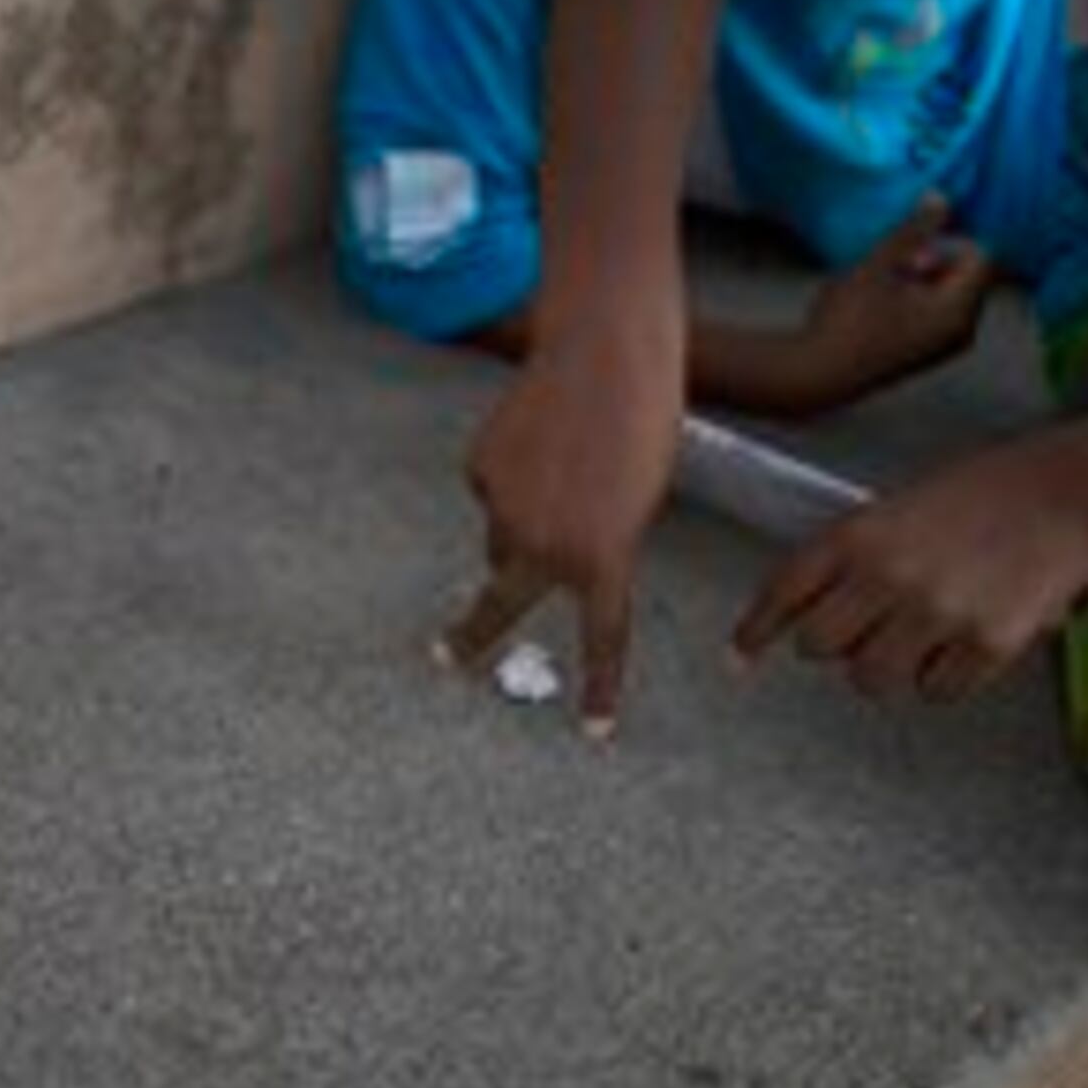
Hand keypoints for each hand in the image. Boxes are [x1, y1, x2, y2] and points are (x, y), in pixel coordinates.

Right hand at [455, 318, 685, 732]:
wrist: (606, 355)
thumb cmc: (643, 423)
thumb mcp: (639, 501)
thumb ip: (598, 544)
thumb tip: (540, 556)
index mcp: (603, 557)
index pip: (602, 638)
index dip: (599, 689)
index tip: (592, 732)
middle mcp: (544, 544)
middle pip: (498, 604)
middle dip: (469, 637)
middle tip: (444, 660)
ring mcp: (504, 507)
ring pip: (502, 533)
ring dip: (520, 518)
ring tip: (559, 464)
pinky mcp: (479, 469)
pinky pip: (491, 487)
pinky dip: (511, 472)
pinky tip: (536, 438)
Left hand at [733, 432, 1087, 701]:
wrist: (1073, 493)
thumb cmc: (990, 491)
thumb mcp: (904, 504)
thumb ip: (857, 553)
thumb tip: (813, 612)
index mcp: (861, 532)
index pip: (785, 590)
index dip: (757, 628)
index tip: (739, 656)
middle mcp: (887, 575)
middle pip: (819, 647)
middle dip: (836, 644)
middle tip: (869, 629)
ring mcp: (935, 613)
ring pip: (870, 680)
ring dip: (887, 668)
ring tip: (922, 638)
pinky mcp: (984, 645)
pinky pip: (935, 692)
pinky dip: (943, 678)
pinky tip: (965, 644)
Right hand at [788, 196, 995, 407]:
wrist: (818, 375)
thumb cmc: (849, 318)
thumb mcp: (880, 265)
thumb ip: (913, 230)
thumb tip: (942, 196)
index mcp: (959, 310)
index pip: (979, 256)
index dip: (946, 243)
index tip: (908, 252)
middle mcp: (962, 331)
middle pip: (966, 276)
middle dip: (934, 262)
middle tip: (893, 270)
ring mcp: (945, 347)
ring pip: (949, 294)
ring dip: (921, 281)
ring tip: (883, 288)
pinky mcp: (927, 355)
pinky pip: (937, 314)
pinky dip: (917, 301)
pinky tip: (881, 308)